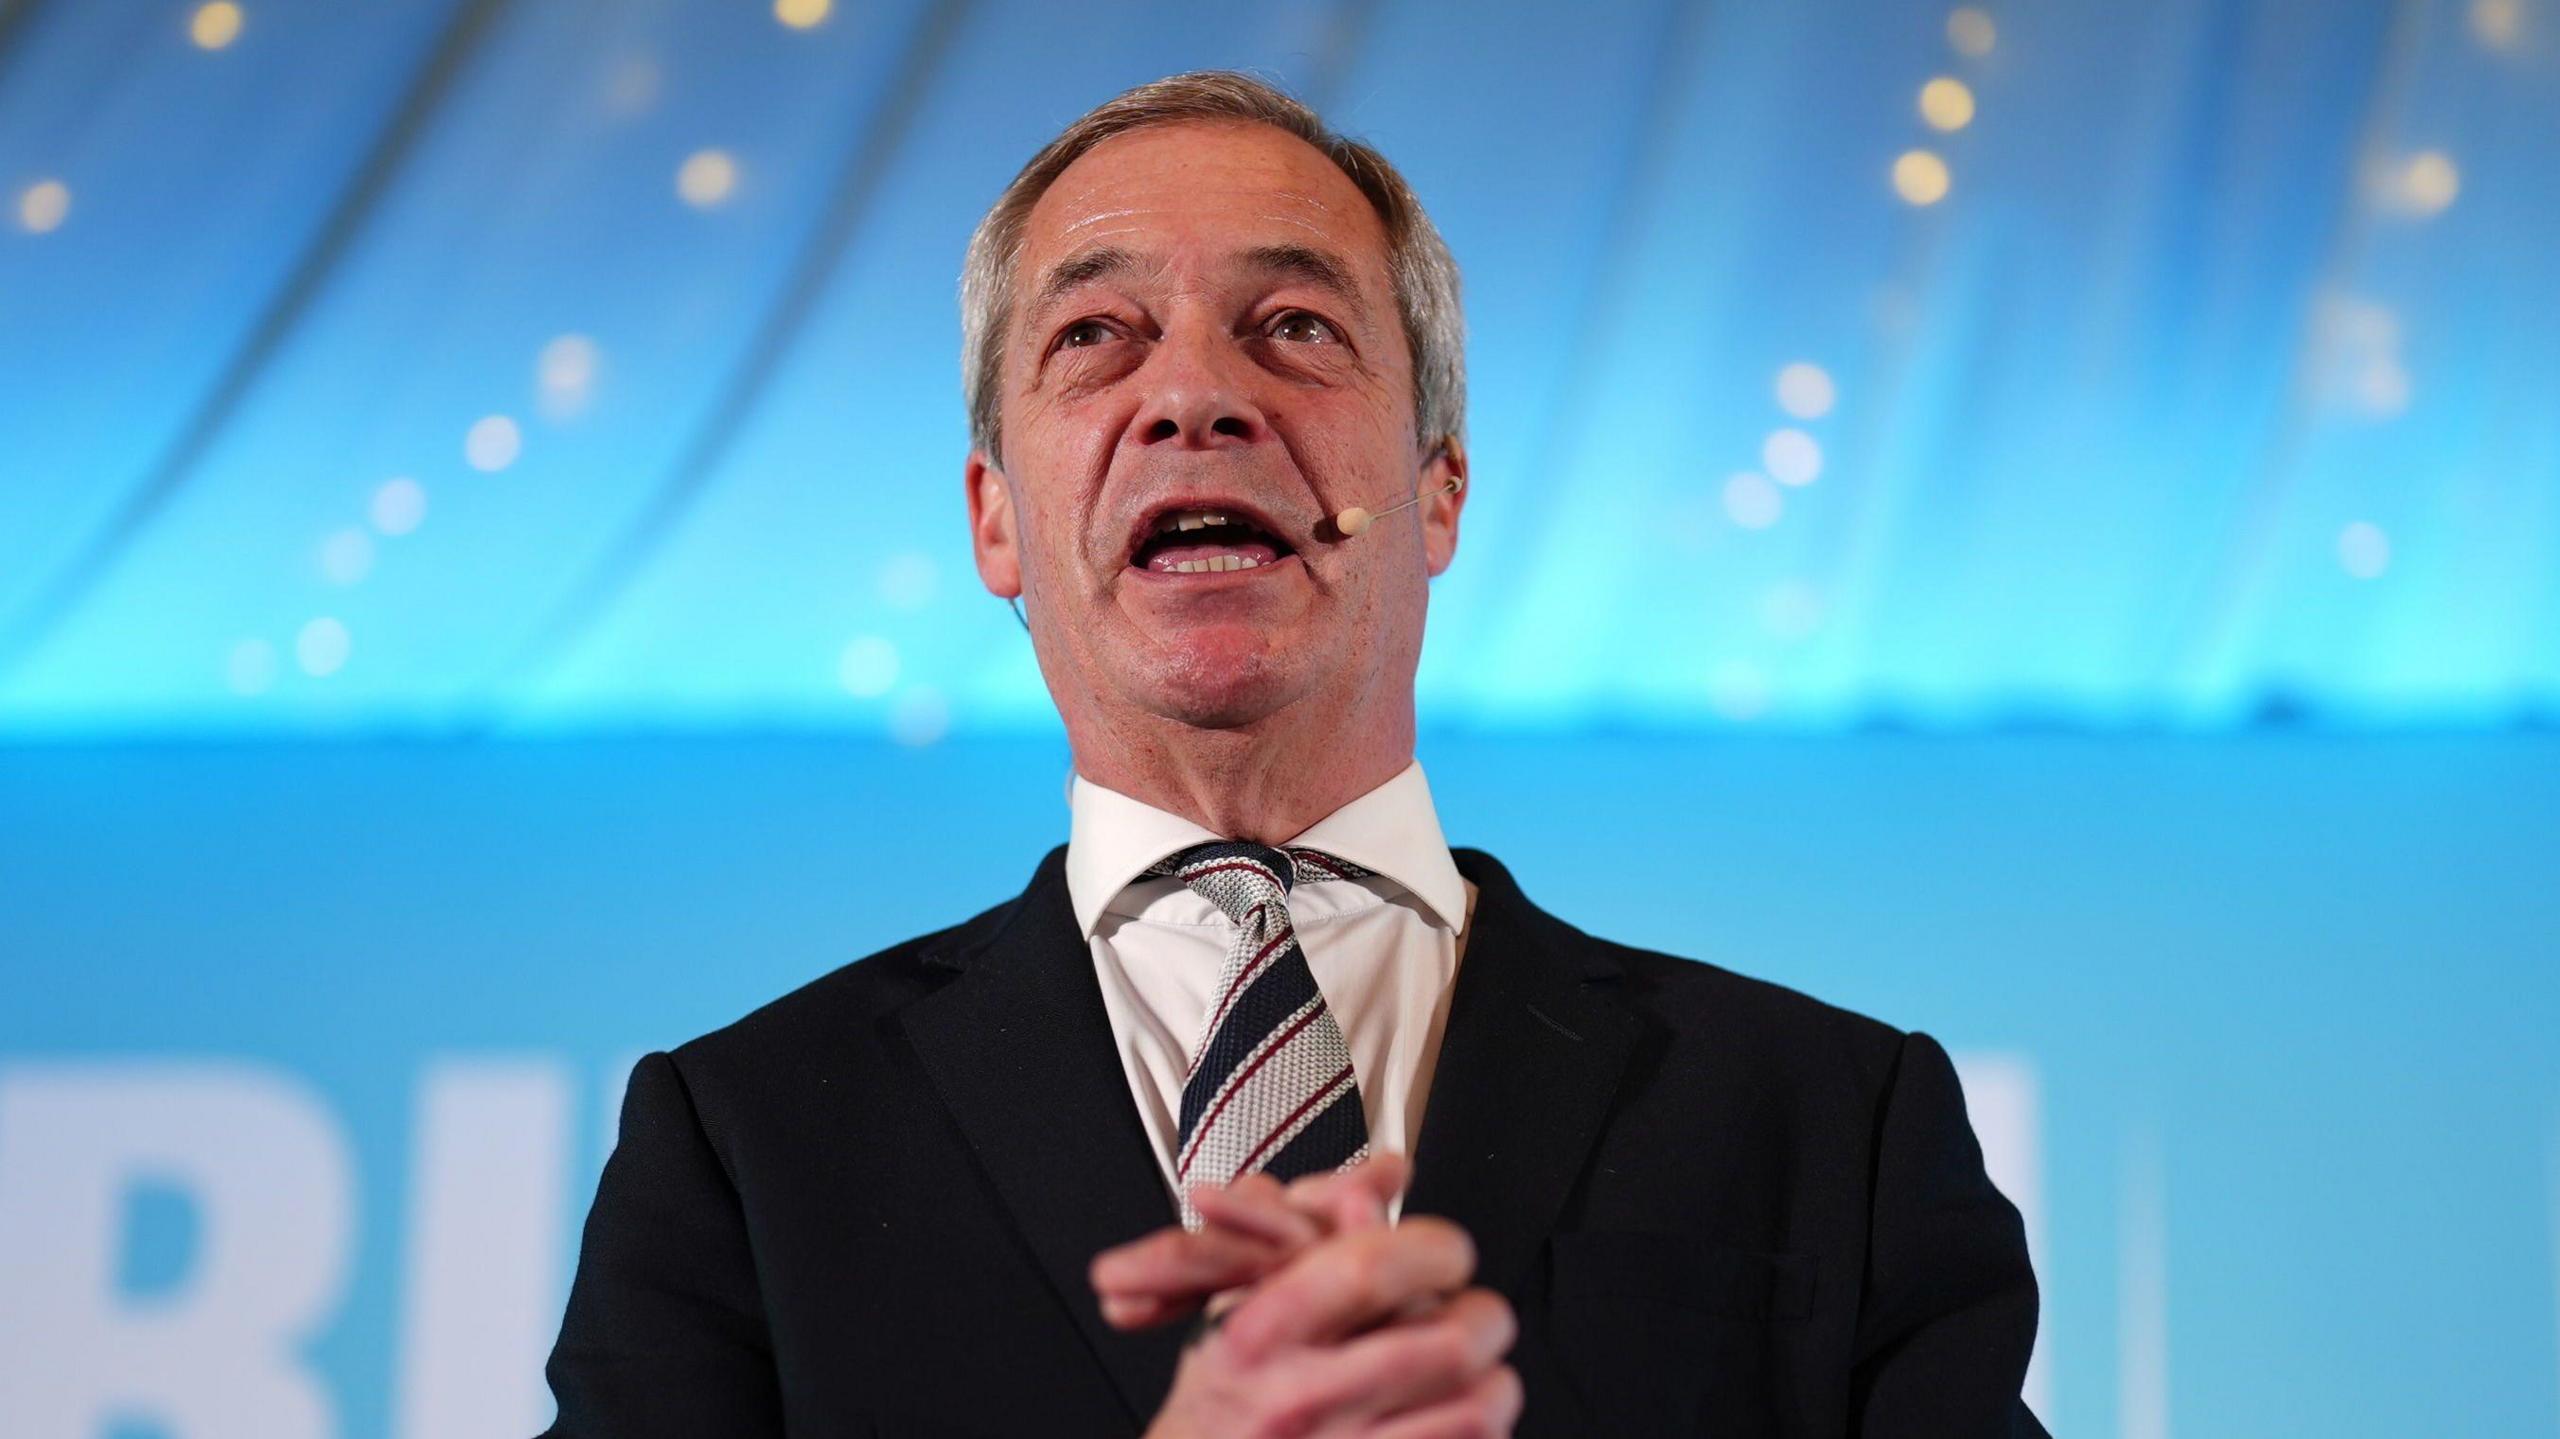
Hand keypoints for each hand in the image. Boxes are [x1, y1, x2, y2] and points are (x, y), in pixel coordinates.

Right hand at [1091, 1157, 1520, 1436]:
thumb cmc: (1223, 1403)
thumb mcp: (1240, 1304)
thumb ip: (1313, 1233)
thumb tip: (1384, 1174)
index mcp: (1261, 1335)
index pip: (1368, 1269)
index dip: (1432, 1247)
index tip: (1446, 1251)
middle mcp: (1301, 1400)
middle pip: (1445, 1341)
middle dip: (1481, 1316)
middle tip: (1473, 1313)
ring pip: (1476, 1406)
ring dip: (1490, 1381)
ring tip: (1471, 1372)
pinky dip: (1481, 1427)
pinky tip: (1455, 1416)